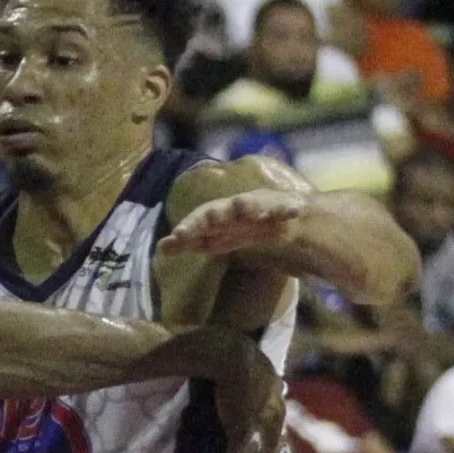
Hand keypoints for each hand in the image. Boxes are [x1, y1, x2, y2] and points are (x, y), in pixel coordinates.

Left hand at [159, 162, 315, 261]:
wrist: (277, 218)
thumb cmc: (238, 228)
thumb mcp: (212, 239)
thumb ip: (189, 242)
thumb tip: (160, 248)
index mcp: (218, 215)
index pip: (199, 219)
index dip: (189, 226)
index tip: (177, 236)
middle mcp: (236, 206)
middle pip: (222, 209)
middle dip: (215, 214)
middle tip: (209, 221)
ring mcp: (261, 205)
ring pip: (253, 204)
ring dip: (250, 205)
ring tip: (246, 208)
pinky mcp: (284, 207)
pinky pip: (287, 208)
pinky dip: (288, 209)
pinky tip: (292, 213)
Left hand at [210, 332, 284, 452]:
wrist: (231, 352)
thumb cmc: (234, 394)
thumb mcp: (235, 431)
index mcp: (273, 412)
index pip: (274, 436)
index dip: (269, 449)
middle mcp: (276, 394)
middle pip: (278, 415)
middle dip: (275, 428)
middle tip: (274, 437)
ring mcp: (267, 374)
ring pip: (275, 393)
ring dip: (273, 403)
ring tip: (272, 408)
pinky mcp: (255, 358)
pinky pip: (262, 373)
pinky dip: (263, 381)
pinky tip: (264, 379)